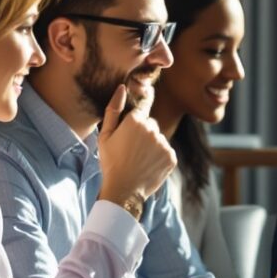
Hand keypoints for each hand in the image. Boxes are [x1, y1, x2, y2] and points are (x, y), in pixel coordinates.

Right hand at [94, 81, 176, 210]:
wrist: (124, 190)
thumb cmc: (111, 162)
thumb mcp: (105, 136)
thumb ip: (113, 109)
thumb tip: (121, 87)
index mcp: (135, 121)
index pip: (143, 106)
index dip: (140, 112)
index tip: (138, 117)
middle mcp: (152, 129)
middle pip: (151, 124)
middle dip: (143, 132)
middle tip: (131, 148)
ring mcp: (164, 143)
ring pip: (159, 138)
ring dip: (152, 145)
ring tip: (139, 159)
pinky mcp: (171, 157)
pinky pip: (166, 151)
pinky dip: (159, 157)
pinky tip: (147, 165)